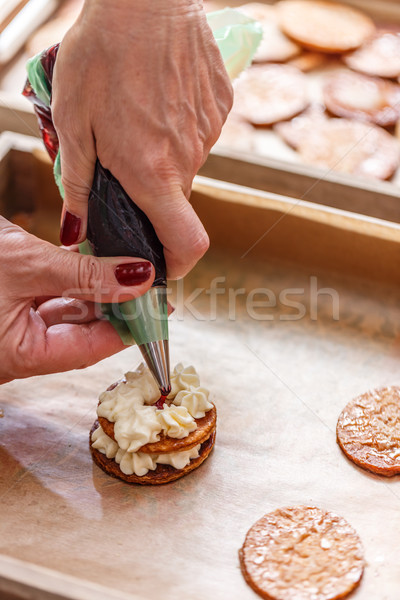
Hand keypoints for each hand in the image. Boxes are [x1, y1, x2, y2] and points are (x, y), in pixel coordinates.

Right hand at [0, 217, 154, 383]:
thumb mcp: (27, 264)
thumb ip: (84, 273)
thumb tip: (138, 276)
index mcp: (20, 355)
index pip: (90, 348)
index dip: (129, 330)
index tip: (158, 310)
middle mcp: (17, 347)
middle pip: (81, 331)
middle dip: (116, 305)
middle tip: (149, 283)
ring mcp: (12, 326)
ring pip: (66, 312)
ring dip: (96, 288)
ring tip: (126, 266)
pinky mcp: (8, 304)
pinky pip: (48, 296)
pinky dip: (71, 279)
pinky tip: (92, 256)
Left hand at [52, 0, 232, 279]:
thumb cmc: (102, 53)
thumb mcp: (73, 123)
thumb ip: (78, 185)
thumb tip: (76, 232)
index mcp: (153, 173)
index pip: (187, 244)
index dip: (177, 264)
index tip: (161, 263)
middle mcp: (190, 160)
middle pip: (177, 201)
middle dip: (152, 193)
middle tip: (124, 160)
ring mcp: (210, 133)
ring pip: (187, 165)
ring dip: (163, 156)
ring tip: (138, 117)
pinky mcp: (221, 108)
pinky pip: (199, 135)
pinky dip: (178, 129)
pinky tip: (159, 98)